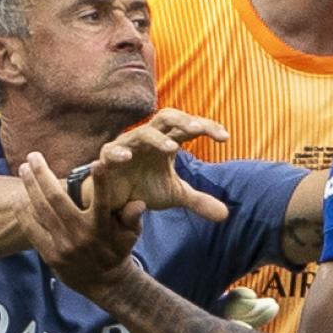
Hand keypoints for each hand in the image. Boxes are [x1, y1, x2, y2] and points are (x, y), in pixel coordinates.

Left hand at [15, 152, 145, 296]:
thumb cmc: (118, 250)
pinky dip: (24, 213)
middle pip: (56, 199)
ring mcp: (64, 245)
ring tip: (24, 169)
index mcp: (102, 227)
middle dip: (43, 174)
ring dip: (30, 187)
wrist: (104, 283)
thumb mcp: (131, 235)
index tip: (96, 162)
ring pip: (41, 210)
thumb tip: (139, 203)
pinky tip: (19, 198)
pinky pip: (33, 229)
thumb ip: (133, 217)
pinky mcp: (51, 255)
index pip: (102, 201)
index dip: (101, 182)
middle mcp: (81, 235)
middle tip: (33, 156)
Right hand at [94, 108, 229, 220]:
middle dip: (182, 120)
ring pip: (143, 133)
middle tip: (198, 129)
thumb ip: (199, 201)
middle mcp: (149, 138)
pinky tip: (127, 158)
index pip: (188, 128)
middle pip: (166, 117)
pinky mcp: (107, 158)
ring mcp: (128, 145)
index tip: (225, 138)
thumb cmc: (145, 188)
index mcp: (167, 142)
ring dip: (157, 139)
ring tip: (172, 148)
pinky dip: (117, 153)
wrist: (115, 203)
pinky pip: (110, 151)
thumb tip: (225, 215)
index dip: (207, 128)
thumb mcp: (175, 195)